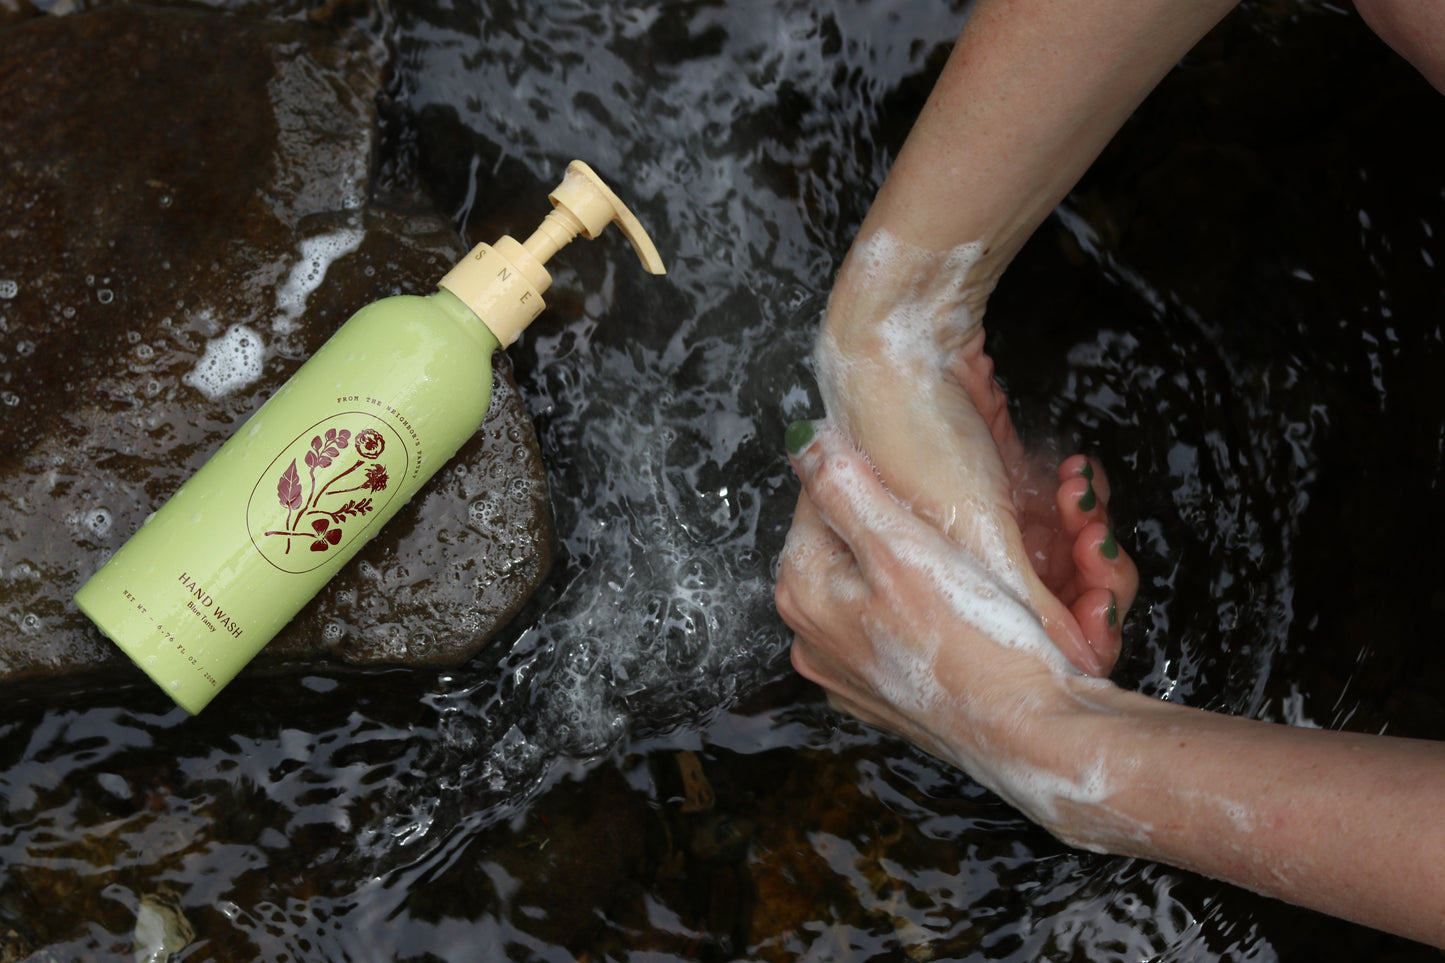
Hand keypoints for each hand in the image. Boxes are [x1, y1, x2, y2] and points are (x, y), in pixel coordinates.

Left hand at [777, 421, 1119, 826]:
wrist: (1029, 732)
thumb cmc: (971, 640)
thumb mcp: (901, 545)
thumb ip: (844, 487)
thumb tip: (806, 441)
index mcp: (802, 592)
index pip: (817, 500)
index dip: (870, 474)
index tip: (919, 476)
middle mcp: (811, 637)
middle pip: (848, 543)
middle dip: (900, 521)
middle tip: (956, 525)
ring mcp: (845, 673)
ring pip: (877, 584)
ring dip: (920, 562)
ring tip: (970, 569)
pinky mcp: (883, 696)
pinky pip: (899, 627)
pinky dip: (929, 608)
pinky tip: (968, 608)